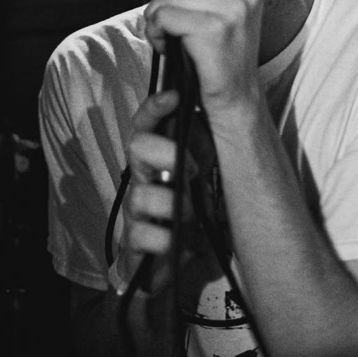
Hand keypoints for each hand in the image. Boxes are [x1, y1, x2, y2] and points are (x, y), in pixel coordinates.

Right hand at [116, 90, 221, 297]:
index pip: (148, 123)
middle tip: (194, 170)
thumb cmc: (195, 211)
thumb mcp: (206, 175)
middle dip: (167, 153)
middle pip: (137, 147)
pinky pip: (139, 235)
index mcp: (161, 158)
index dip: (156, 106)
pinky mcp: (133, 242)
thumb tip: (223, 106)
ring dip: (172, 206)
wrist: (184, 259)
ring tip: (190, 216)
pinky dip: (164, 241)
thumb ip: (208, 145)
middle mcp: (144, 178)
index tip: (174, 97)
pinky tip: (179, 244)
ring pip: (140, 196)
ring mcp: (136, 210)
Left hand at [132, 0, 266, 112]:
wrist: (236, 94)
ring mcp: (234, 7)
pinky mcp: (215, 28)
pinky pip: (164, 14)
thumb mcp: (209, 7)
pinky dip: (155, 30)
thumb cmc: (220, 49)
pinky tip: (165, 43)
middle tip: (161, 7)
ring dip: (154, 12)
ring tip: (165, 31)